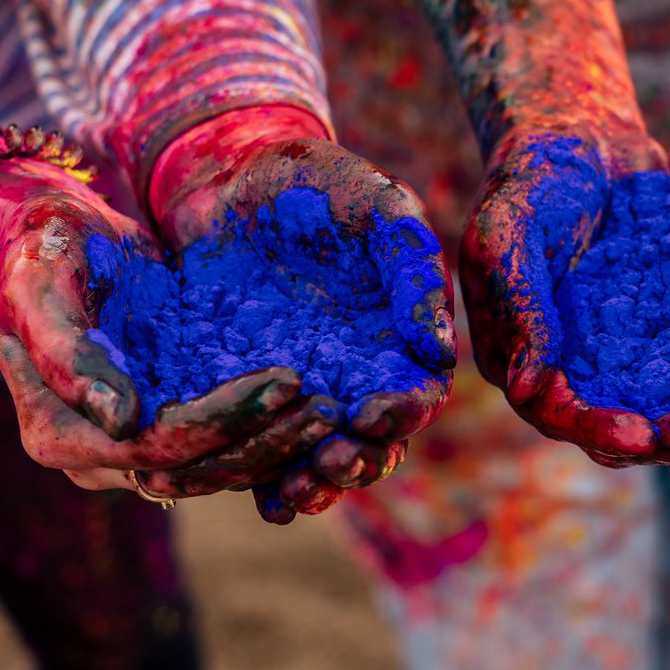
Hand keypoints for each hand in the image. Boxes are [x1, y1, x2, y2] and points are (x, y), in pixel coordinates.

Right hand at [0, 123, 335, 495]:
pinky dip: (270, 434)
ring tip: (334, 410)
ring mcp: (134, 449)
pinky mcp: (169, 426)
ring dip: (277, 446)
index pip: (156, 448)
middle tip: (328, 406)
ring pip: (216, 469)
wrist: (49, 240)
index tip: (286, 380)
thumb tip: (123, 422)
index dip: (225, 421)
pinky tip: (319, 409)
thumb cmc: (38, 252)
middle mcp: (97, 457)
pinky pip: (225, 447)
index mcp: (57, 434)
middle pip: (195, 472)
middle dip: (265, 442)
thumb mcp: (41, 288)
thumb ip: (70, 355)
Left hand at [147, 108, 454, 522]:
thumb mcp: (377, 207)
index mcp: (393, 341)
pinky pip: (253, 444)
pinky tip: (252, 491)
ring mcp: (296, 392)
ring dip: (308, 484)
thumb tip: (437, 351)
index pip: (412, 398)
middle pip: (366, 445)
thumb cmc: (319, 183)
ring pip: (311, 459)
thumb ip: (412, 270)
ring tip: (291, 492)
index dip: (401, 416)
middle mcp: (351, 378)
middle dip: (353, 464)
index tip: (376, 416)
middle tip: (330, 462)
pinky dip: (254, 476)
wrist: (232, 177)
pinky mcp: (243, 393)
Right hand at [461, 127, 669, 466]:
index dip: (593, 427)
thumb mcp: (508, 234)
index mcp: (514, 353)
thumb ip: (519, 306)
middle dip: (653, 437)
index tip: (638, 434)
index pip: (550, 410)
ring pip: (649, 406)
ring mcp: (609, 351)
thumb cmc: (530, 179)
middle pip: (605, 423)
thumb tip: (526, 387)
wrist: (580, 138)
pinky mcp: (651, 330)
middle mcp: (562, 365)